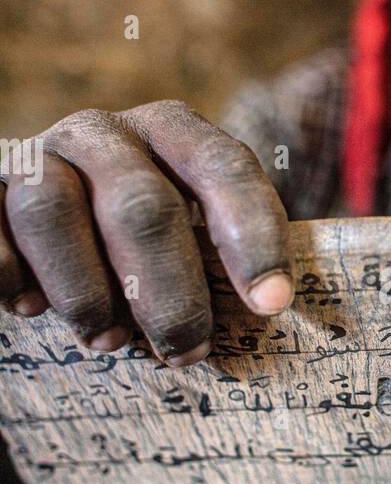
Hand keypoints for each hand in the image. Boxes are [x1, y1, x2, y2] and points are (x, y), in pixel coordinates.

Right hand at [0, 101, 294, 364]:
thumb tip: (270, 308)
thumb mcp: (185, 230)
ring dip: (87, 292)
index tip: (271, 304)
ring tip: (110, 340)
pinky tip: (32, 310)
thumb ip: (219, 255)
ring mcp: (37, 156)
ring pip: (54, 211)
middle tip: (187, 352)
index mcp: (172, 131)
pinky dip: (13, 278)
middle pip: (142, 205)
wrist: (34, 220)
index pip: (225, 168)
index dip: (253, 237)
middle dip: (171, 292)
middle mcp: (104, 133)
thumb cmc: (133, 244)